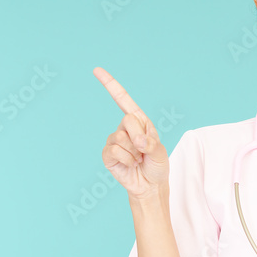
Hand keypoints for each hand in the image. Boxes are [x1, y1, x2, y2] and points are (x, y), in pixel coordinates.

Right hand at [94, 67, 169, 199]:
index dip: (110, 84)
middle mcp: (125, 128)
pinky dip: (126, 160)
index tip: (96, 70)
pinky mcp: (108, 154)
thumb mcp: (160, 152)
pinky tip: (129, 165)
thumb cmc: (157, 165)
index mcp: (139, 121)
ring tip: (138, 160)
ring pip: (121, 138)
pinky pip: (114, 151)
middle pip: (128, 121)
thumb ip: (151, 144)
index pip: (122, 99)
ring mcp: (115, 140)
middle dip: (140, 138)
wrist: (150, 185)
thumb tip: (137, 141)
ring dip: (134, 153)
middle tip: (145, 151)